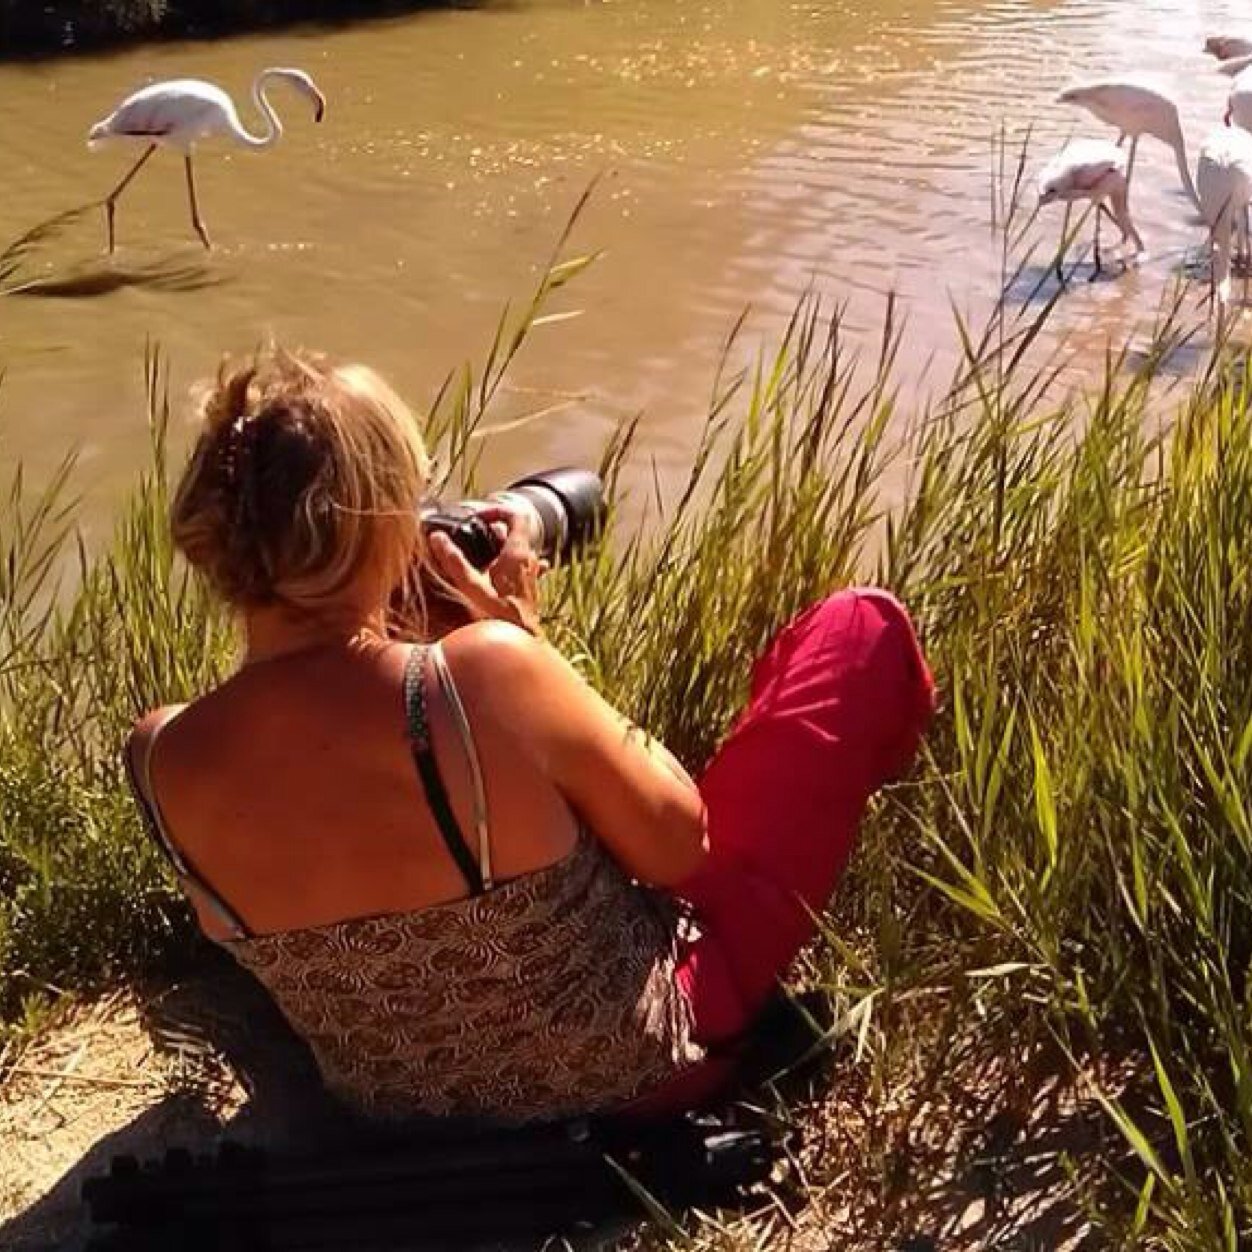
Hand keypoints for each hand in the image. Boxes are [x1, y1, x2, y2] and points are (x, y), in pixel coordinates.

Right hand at [427, 504, 547, 635]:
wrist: (522, 638)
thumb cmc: (502, 616)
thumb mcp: (473, 587)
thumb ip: (454, 562)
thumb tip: (437, 538)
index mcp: (518, 553)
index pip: (515, 515)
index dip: (496, 510)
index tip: (478, 517)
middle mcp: (529, 559)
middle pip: (513, 531)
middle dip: (490, 530)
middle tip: (470, 537)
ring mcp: (531, 572)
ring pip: (515, 548)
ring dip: (497, 547)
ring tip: (477, 556)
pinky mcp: (529, 585)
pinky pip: (519, 565)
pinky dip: (507, 562)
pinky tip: (495, 571)